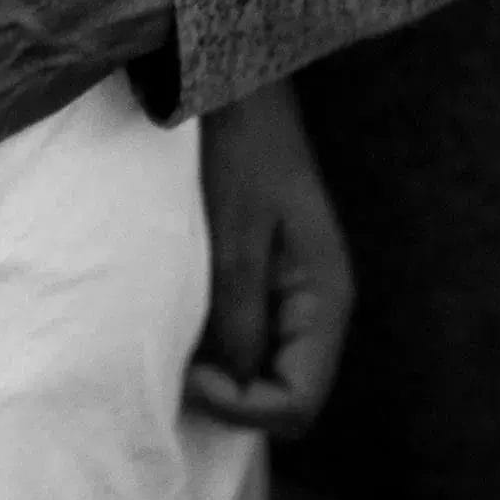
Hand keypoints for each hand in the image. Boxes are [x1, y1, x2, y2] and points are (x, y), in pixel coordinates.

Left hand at [185, 83, 353, 436]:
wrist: (240, 92)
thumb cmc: (239, 152)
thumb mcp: (233, 233)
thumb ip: (238, 312)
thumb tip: (233, 382)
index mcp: (324, 299)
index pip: (298, 402)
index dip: (243, 407)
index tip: (190, 373)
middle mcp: (318, 308)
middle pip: (286, 396)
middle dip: (233, 398)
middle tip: (177, 365)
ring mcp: (294, 296)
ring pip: (266, 371)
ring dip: (223, 374)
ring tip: (175, 347)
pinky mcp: (267, 281)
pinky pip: (250, 339)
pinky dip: (218, 347)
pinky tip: (183, 327)